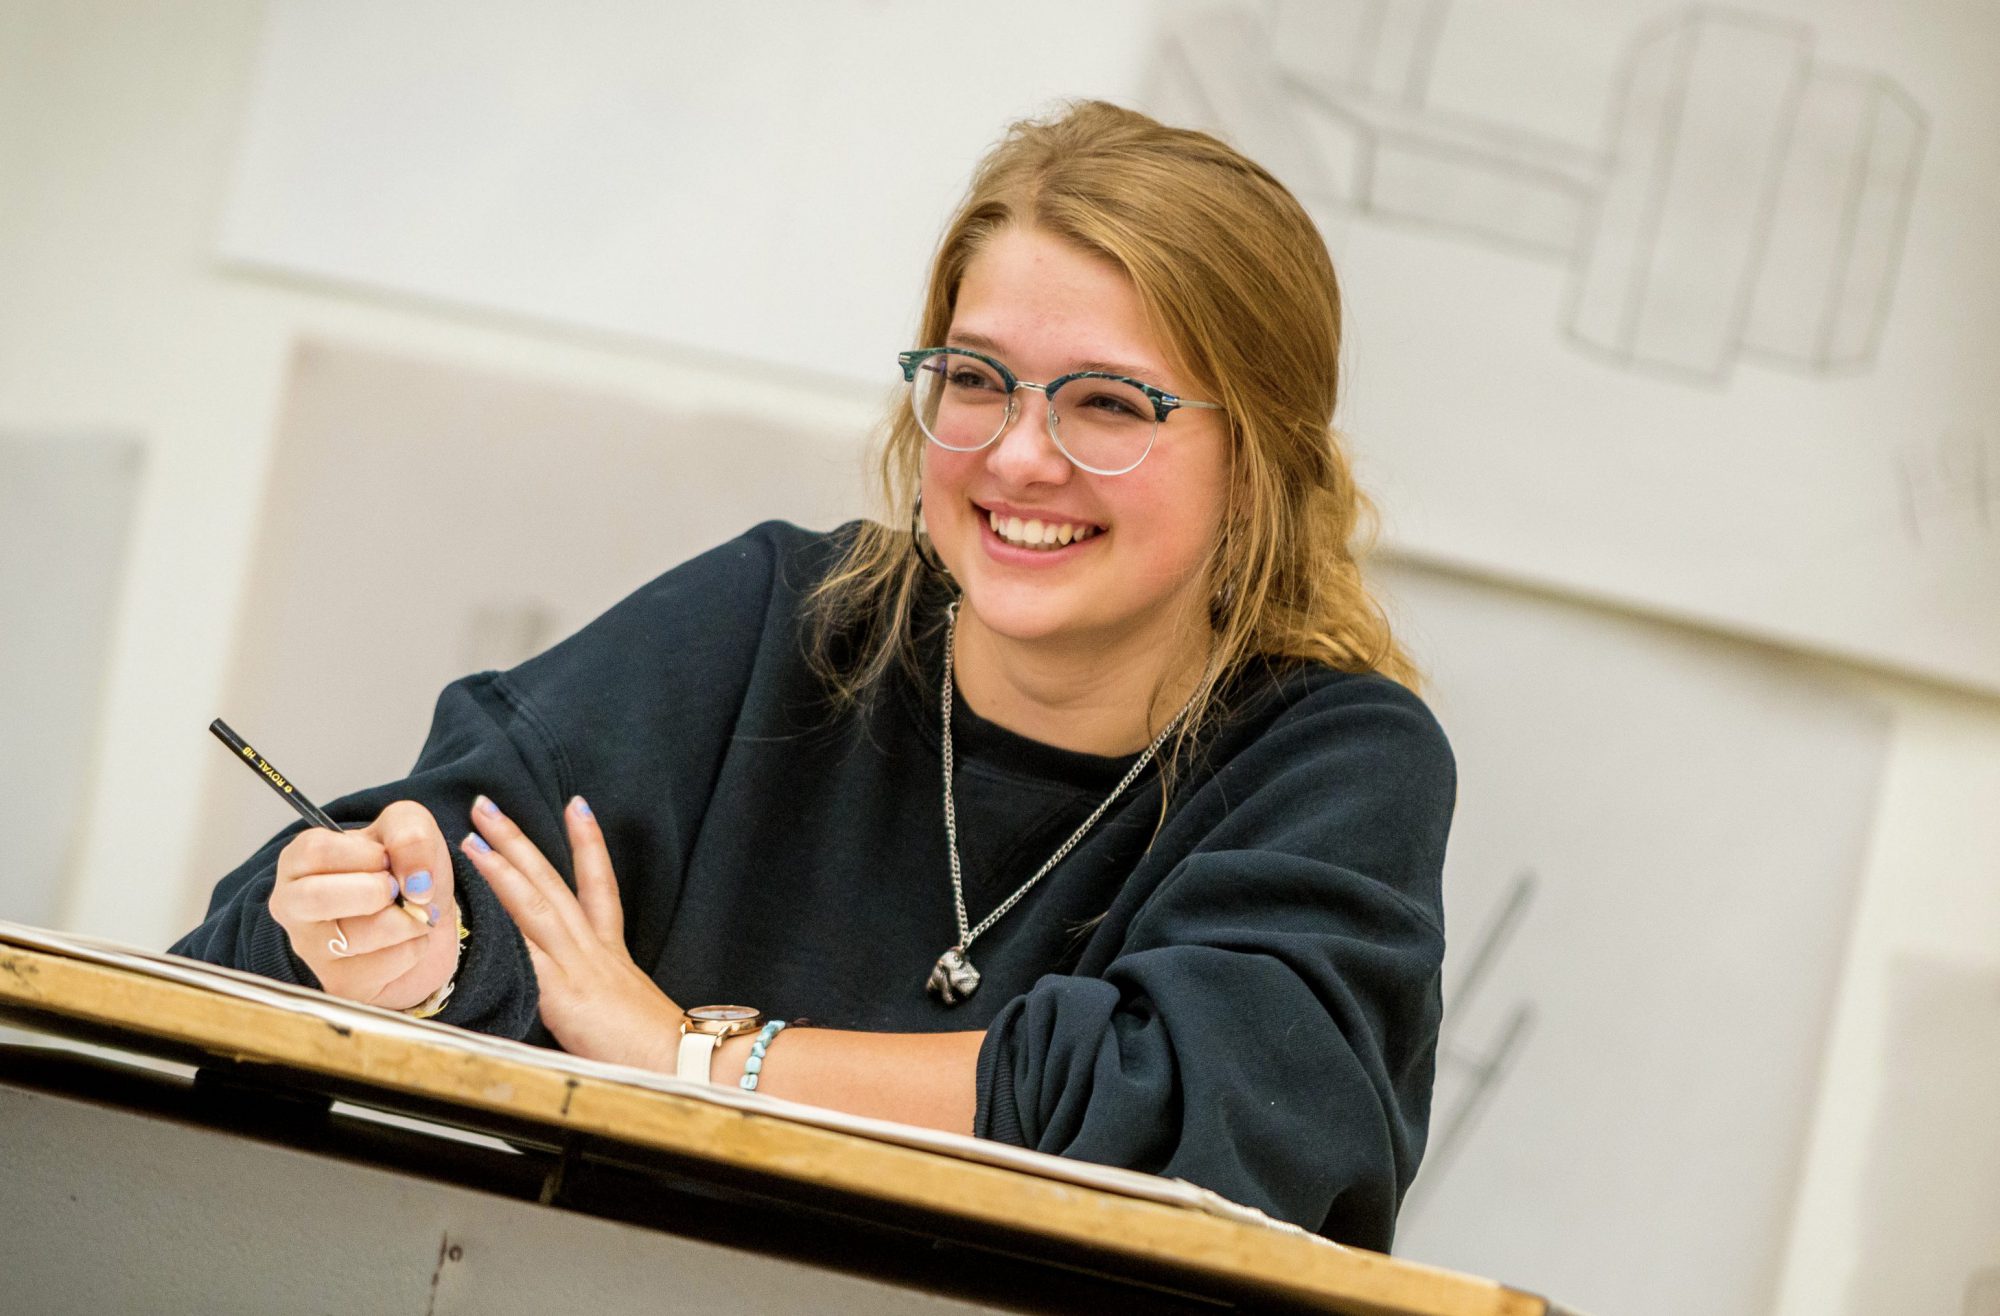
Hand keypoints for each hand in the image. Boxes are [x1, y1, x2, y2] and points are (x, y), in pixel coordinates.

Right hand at [269, 801, 460, 1009]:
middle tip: (400, 889)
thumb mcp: (408, 829)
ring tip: (411, 913)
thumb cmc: (402, 869)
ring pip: (355, 937)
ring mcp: (311, 949)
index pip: (315, 851)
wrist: (425, 918)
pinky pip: (383, 965)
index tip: (387, 859)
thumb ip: (410, 833)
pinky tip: (406, 940)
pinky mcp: (339, 984)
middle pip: (316, 898)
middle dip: (375, 891)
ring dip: (405, 921)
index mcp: (299, 862)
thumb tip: (416, 880)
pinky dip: (413, 948)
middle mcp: (293, 906)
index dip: (366, 854)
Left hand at [461, 794, 681, 1070]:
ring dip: (501, 869)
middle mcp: (594, 950)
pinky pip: (524, 958)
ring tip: (473, 838)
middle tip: (488, 805)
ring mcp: (578, 967)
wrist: (686, 1062)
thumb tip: (583, 1003)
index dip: (588, 843)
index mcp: (611, 953)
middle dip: (519, 840)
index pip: (599, 885)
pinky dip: (500, 934)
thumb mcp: (628, 1013)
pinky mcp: (564, 995)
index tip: (576, 804)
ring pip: (535, 905)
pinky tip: (473, 914)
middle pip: (552, 882)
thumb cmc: (660, 1050)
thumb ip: (600, 998)